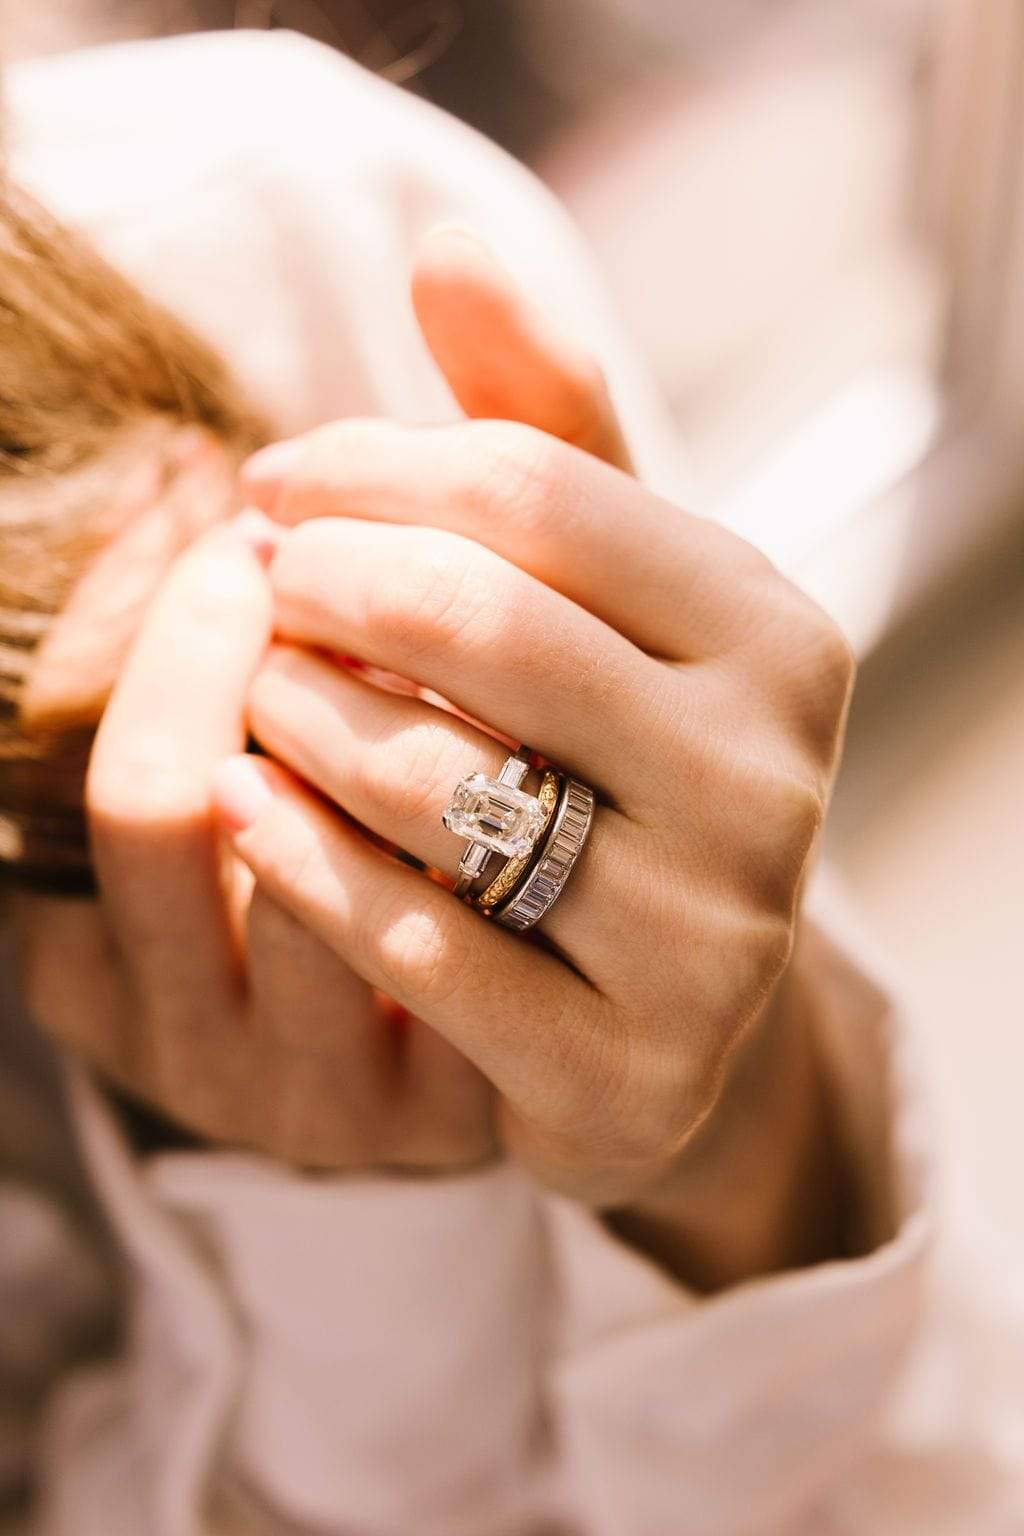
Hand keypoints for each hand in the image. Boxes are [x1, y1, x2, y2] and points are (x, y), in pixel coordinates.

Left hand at [218, 344, 855, 1262]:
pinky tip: (239, 806)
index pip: (537, 492)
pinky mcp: (625, 1070)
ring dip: (298, 713)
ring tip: (256, 683)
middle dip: (330, 581)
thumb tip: (447, 241)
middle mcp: (772, 786)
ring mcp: (710, 941)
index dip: (373, 464)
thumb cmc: (614, 751)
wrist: (667, 995)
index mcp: (778, 637)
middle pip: (483, 623)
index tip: (275, 478)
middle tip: (256, 575)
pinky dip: (299, 864)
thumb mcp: (606, 592)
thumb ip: (538, 421)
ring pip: (439, 786)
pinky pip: (420, 947)